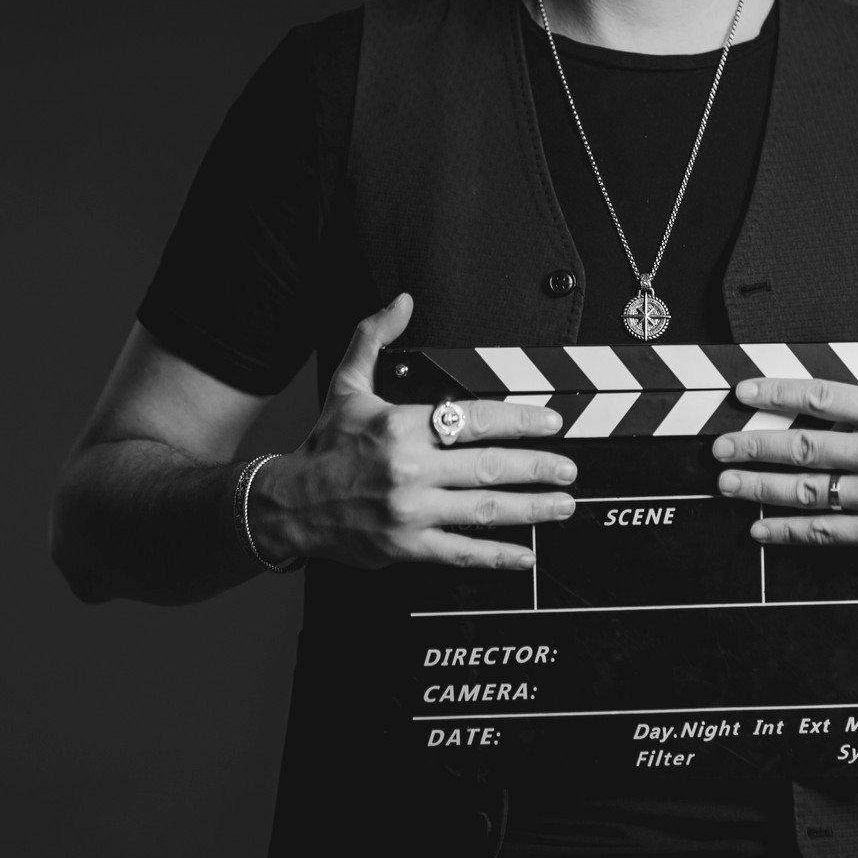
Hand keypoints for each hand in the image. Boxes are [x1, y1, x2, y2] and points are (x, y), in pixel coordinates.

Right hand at [250, 294, 575, 570]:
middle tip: (569, 467)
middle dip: (537, 467)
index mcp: (401, 426)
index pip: (473, 419)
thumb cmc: (325, 445)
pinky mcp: (406, 548)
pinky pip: (461, 553)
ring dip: (531, 509)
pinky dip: (497, 557)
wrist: (288, 505)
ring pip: (484, 510)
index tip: (550, 422)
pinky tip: (525, 556)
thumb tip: (401, 301)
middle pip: (489, 466)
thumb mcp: (347, 385)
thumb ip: (374, 338)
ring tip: (563, 505)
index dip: (519, 420)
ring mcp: (410, 511)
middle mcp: (409, 468)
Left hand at [712, 309, 857, 562]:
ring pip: (806, 491)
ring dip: (759, 488)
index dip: (777, 392)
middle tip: (720, 448)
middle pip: (803, 447)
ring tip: (727, 484)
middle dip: (753, 446)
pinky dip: (786, 532)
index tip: (744, 393)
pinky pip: (822, 532)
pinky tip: (759, 529)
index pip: (822, 396)